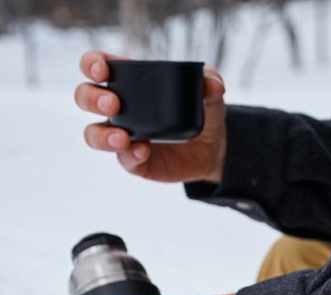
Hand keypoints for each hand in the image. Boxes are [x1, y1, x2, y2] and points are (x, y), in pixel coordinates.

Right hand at [74, 50, 227, 183]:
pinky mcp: (135, 161)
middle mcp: (118, 108)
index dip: (91, 64)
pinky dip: (130, 156)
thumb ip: (210, 82)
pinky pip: (124, 160)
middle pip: (84, 97)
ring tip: (123, 138)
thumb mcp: (209, 94)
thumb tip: (211, 82)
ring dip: (102, 135)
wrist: (212, 148)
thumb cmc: (202, 111)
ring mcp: (123, 135)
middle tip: (114, 104)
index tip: (102, 70)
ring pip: (93, 134)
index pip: (96, 66)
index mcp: (129, 82)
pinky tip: (143, 152)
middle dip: (91, 99)